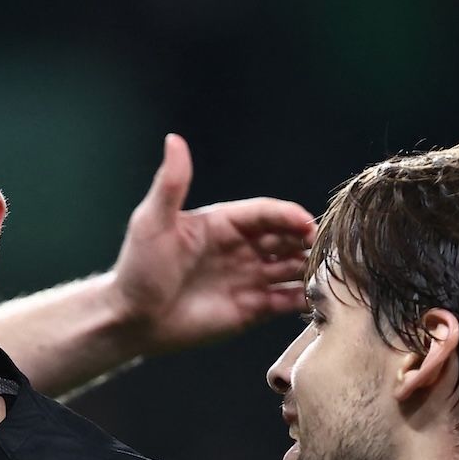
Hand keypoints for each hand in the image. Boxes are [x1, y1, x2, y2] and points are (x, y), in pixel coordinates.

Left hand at [106, 135, 312, 356]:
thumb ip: (171, 184)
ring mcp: (249, 277)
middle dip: (309, 241)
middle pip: (287, 238)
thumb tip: (174, 139)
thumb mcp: (152, 222)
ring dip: (311, 269)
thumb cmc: (138, 269)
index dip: (289, 216)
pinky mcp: (252, 309)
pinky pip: (287, 301)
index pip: (267, 213)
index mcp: (224, 223)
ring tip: (329, 275)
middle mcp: (242, 248)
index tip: (307, 224)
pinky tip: (318, 300)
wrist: (129, 320)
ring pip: (293, 267)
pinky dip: (305, 300)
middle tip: (326, 250)